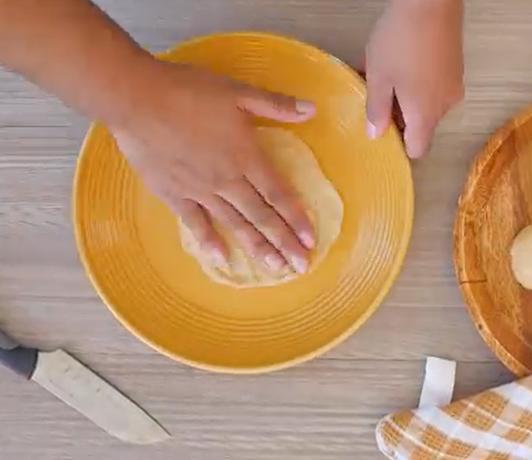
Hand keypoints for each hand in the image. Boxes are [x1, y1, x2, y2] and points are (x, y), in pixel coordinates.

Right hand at [111, 61, 315, 272]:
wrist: (136, 99)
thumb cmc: (188, 92)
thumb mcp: (238, 92)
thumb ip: (275, 105)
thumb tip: (312, 109)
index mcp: (246, 157)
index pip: (279, 194)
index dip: (297, 218)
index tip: (311, 241)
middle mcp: (228, 180)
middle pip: (262, 216)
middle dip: (284, 243)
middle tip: (301, 266)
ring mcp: (200, 191)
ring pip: (235, 224)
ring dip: (256, 248)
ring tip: (274, 269)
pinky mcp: (174, 195)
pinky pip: (196, 224)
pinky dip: (210, 242)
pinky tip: (222, 260)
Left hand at [365, 0, 463, 157]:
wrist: (432, 0)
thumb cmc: (400, 41)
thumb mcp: (379, 77)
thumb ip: (376, 110)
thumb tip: (375, 135)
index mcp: (426, 115)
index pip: (417, 149)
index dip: (398, 145)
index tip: (380, 128)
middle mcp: (445, 106)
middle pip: (422, 126)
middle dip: (398, 116)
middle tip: (375, 96)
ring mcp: (453, 85)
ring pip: (427, 104)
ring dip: (406, 97)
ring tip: (384, 74)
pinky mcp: (455, 67)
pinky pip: (434, 86)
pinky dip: (418, 83)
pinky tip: (401, 62)